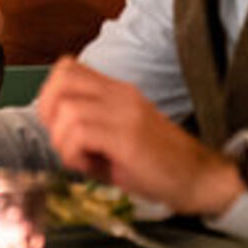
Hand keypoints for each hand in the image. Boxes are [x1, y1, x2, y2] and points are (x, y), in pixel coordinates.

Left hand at [35, 58, 243, 216]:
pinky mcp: (128, 137)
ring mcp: (126, 113)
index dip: (50, 94)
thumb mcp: (120, 133)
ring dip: (62, 141)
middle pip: (62, 81)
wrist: (200, 178)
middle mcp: (121, 95)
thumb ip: (88, 125)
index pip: (68, 68)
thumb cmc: (159, 163)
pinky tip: (90, 167)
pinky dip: (73, 154)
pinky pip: (80, 133)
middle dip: (47, 112)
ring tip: (80, 159)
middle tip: (61, 140)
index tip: (56, 124)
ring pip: (68, 110)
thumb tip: (54, 131)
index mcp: (118, 91)